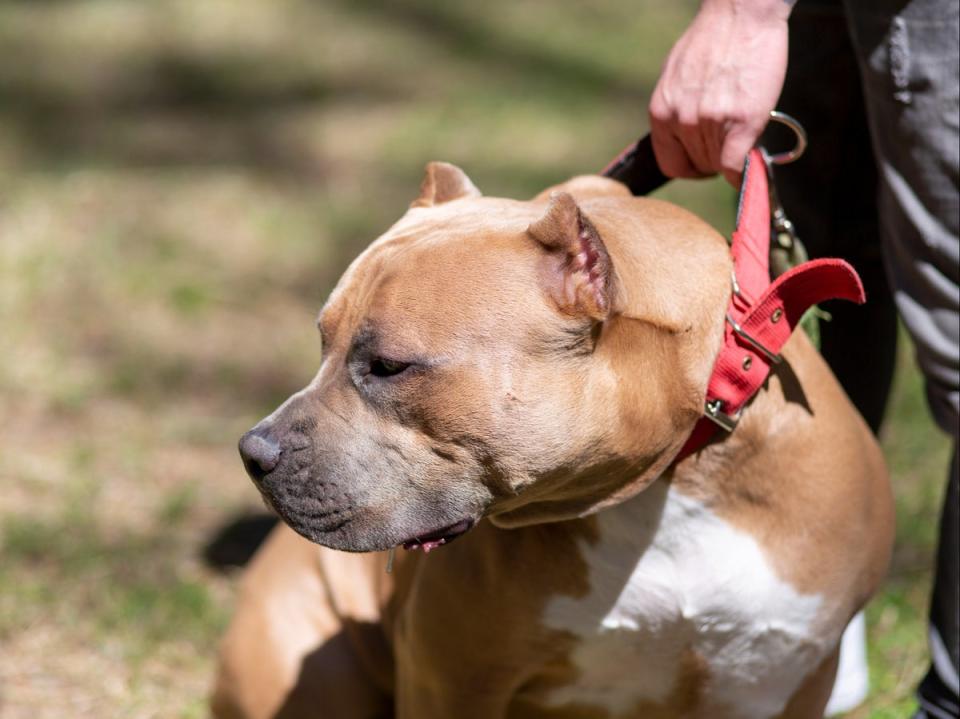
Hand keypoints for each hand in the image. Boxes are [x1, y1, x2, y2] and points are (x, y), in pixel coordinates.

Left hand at [649, 0, 791, 185]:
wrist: (740, 13)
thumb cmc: (713, 41)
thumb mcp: (677, 78)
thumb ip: (677, 110)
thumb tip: (685, 137)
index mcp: (661, 112)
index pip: (670, 165)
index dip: (690, 168)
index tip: (705, 164)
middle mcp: (681, 121)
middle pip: (699, 166)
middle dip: (716, 160)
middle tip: (731, 143)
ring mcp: (709, 122)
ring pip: (719, 165)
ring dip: (733, 158)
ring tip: (742, 135)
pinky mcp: (740, 121)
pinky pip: (736, 166)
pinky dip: (744, 173)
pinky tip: (752, 167)